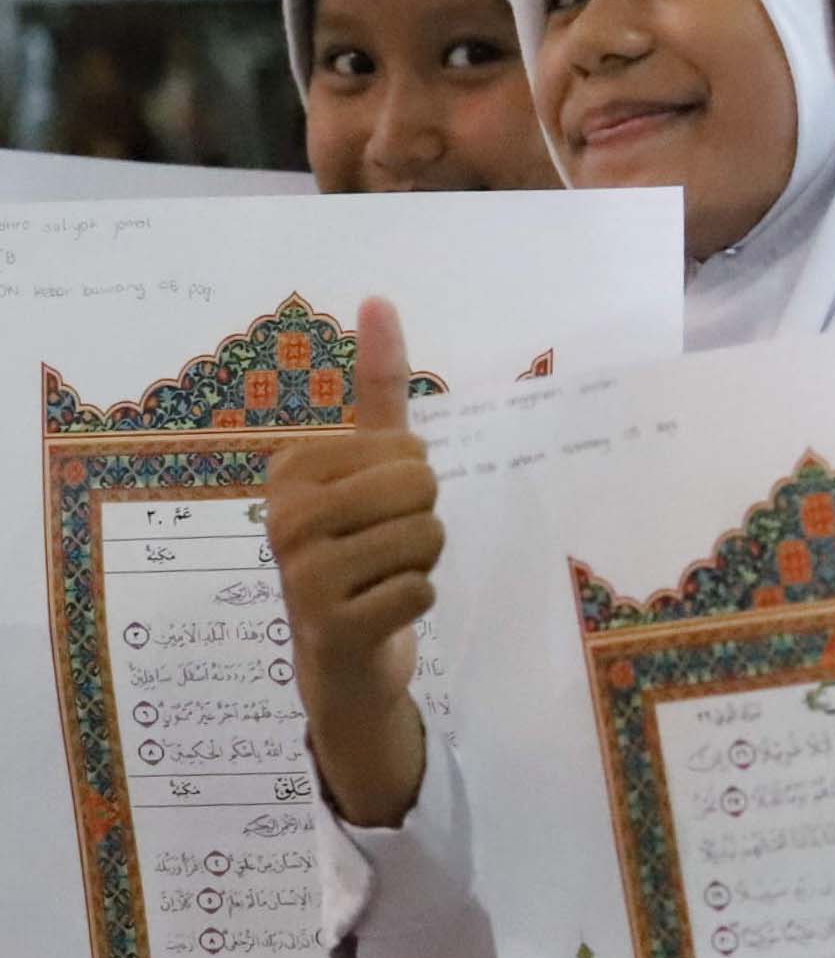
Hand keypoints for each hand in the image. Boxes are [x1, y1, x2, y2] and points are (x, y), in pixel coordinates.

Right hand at [265, 297, 436, 826]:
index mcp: (291, 469)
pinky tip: (382, 612)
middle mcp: (284, 517)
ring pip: (426, 537)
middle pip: (420, 487)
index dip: (414, 480)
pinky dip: (418, 601)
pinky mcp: (331, 627)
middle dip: (423, 518)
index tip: (375, 508)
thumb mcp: (370, 463)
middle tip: (385, 546)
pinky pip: (421, 590)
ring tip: (382, 577)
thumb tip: (378, 299)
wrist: (344, 658)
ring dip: (423, 562)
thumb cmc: (361, 547)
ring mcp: (301, 575)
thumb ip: (378, 387)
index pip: (408, 449)